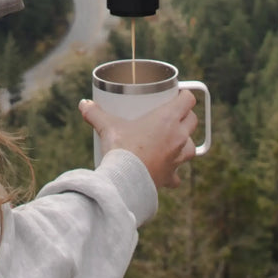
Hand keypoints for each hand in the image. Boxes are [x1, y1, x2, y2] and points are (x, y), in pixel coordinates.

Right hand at [78, 91, 198, 189]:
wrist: (124, 182)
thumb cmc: (120, 149)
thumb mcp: (107, 127)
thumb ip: (95, 114)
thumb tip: (84, 104)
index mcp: (168, 119)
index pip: (188, 100)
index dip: (184, 96)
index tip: (177, 95)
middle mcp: (178, 137)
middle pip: (193, 121)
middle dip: (185, 117)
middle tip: (172, 116)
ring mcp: (177, 157)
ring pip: (192, 147)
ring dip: (185, 143)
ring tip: (173, 142)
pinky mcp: (171, 175)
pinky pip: (178, 174)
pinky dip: (175, 172)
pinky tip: (167, 172)